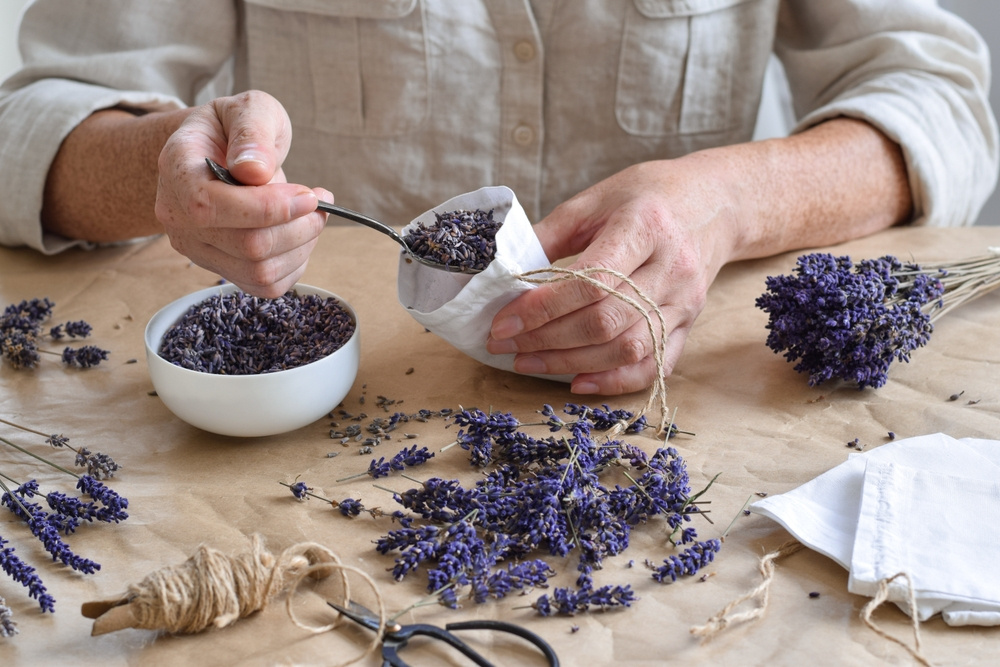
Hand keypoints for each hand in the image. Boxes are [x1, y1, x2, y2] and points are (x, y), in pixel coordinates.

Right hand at [155, 90, 329, 296]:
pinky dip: (295, 264)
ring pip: (260, 271)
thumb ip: (252, 133)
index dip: (269, 207)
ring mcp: (197, 248)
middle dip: (299, 226)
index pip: (211, 206)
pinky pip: (265, 285)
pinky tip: (299, 235)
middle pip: (247, 245)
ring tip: (312, 214)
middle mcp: (177, 216)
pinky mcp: (221, 268)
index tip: (309, 195)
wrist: (219, 150)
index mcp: (177, 169)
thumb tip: (253, 171)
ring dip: (302, 245)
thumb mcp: (250, 109)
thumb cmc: (235, 129)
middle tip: (319, 200)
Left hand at [486, 157, 740, 394]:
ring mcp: (684, 300)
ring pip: (627, 348)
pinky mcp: (690, 323)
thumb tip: (505, 271)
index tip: (503, 322)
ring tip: (527, 361)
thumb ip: (552, 233)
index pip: (590, 281)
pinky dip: (615, 380)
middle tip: (505, 344)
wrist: (718, 201)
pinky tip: (577, 381)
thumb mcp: (597, 198)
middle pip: (605, 321)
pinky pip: (655, 365)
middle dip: (546, 339)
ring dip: (571, 362)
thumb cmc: (650, 194)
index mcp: (645, 226)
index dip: (542, 308)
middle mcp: (671, 268)